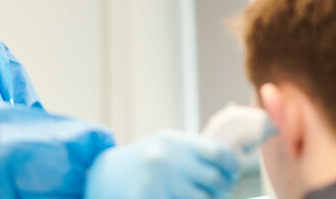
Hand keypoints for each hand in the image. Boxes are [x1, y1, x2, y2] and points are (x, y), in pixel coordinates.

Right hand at [84, 130, 239, 198]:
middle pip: (214, 180)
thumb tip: (230, 169)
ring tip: (198, 196)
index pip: (218, 153)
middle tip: (219, 192)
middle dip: (222, 190)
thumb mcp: (167, 146)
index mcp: (173, 141)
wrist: (104, 174)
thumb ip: (195, 152)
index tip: (231, 175)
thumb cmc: (144, 161)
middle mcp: (165, 158)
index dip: (231, 167)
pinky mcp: (148, 198)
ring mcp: (155, 181)